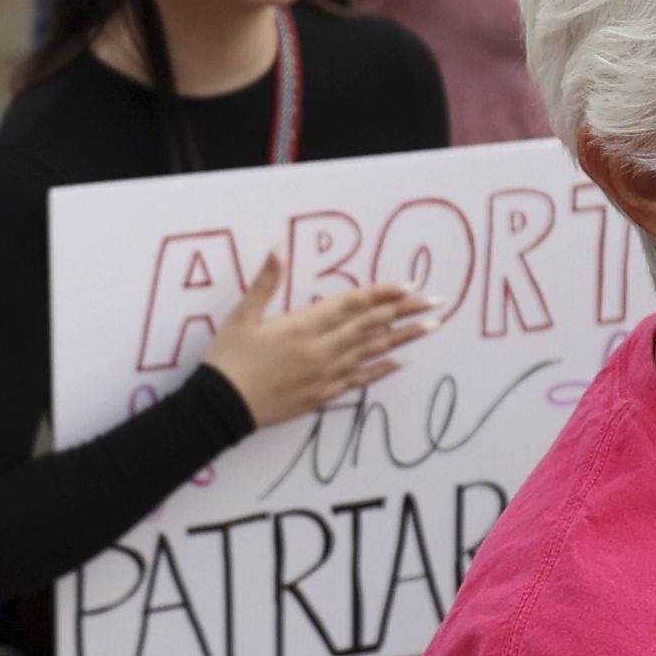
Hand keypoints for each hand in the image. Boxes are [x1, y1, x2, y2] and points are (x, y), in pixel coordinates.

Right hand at [200, 253, 429, 424]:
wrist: (220, 408)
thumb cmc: (228, 359)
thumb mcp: (242, 316)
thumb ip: (265, 281)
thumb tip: (278, 247)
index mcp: (302, 326)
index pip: (352, 305)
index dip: (382, 294)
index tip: (409, 286)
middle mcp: (320, 350)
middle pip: (370, 326)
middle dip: (405, 312)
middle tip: (435, 302)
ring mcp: (324, 375)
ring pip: (372, 352)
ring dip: (402, 338)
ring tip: (429, 327)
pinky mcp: (322, 396)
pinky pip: (360, 381)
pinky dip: (381, 370)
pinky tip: (400, 362)